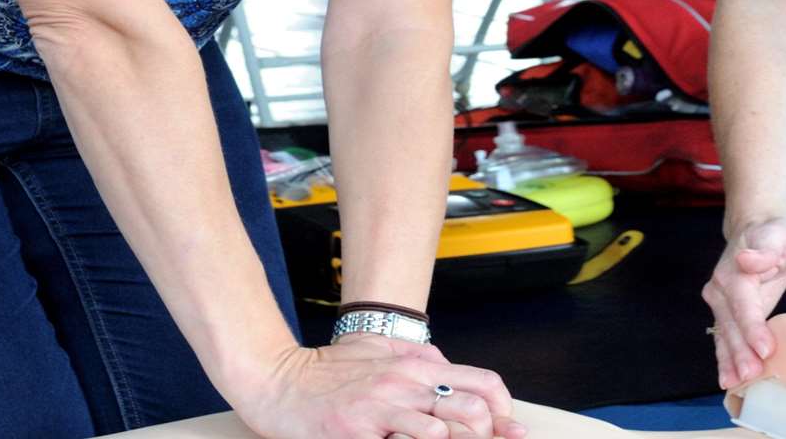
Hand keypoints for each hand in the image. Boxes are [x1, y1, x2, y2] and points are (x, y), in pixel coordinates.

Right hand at [234, 337, 525, 438]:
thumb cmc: (326, 372)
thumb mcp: (380, 354)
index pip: (484, 384)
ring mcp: (382, 407)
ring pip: (442, 434)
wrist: (277, 380)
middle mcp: (405, 382)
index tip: (509, 433)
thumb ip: (418, 362)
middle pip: (473, 413)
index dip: (505, 413)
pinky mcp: (357, 431)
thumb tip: (450, 372)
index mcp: (416, 364)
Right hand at [701, 217, 785, 388]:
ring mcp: (720, 303)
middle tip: (751, 376)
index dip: (753, 328)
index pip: (744, 305)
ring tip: (735, 384)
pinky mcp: (726, 314)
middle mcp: (720, 290)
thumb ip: (765, 250)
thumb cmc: (774, 235)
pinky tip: (728, 380)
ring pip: (723, 336)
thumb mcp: (778, 236)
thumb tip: (746, 260)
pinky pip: (724, 339)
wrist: (757, 230)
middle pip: (731, 325)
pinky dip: (725, 360)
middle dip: (740, 353)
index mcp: (735, 273)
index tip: (765, 349)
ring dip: (729, 361)